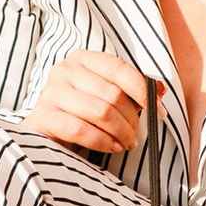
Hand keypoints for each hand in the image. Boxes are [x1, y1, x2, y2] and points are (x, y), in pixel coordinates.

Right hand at [23, 50, 154, 153]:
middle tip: (136, 134)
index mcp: (83, 59)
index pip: (119, 68)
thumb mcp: (104, 94)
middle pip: (112, 94)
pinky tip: (112, 147)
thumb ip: (130, 90)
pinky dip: (103, 142)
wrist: (46, 130)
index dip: (142, 89)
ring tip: (126, 143)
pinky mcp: (45, 117)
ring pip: (100, 112)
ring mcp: (51, 93)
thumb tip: (160, 90)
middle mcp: (65, 71)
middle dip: (131, 119)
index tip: (158, 109)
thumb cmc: (81, 111)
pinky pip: (81, 130)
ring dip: (120, 132)